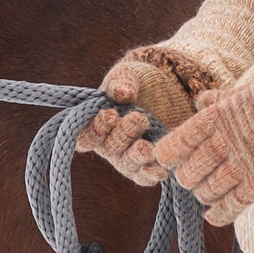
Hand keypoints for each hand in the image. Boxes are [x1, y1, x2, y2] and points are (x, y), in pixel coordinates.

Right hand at [75, 47, 209, 186]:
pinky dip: (151, 174)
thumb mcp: (129, 76)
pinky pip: (145, 176)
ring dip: (136, 156)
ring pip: (127, 164)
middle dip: (122, 135)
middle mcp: (109, 145)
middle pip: (109, 149)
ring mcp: (128, 157)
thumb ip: (122, 83)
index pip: (85, 136)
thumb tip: (121, 93)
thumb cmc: (138, 83)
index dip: (94, 130)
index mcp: (97, 124)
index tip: (110, 115)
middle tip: (138, 119)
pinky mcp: (148, 164)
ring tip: (146, 147)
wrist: (168, 90)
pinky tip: (160, 171)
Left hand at [154, 24, 253, 224]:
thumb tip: (199, 101)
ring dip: (203, 194)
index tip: (171, 156)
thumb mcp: (243, 91)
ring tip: (207, 190)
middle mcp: (224, 142)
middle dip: (187, 177)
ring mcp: (244, 164)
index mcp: (215, 118)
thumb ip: (218, 101)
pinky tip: (214, 214)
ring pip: (206, 192)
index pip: (174, 146)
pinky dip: (219, 214)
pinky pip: (232, 206)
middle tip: (193, 174)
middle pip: (187, 174)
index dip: (167, 155)